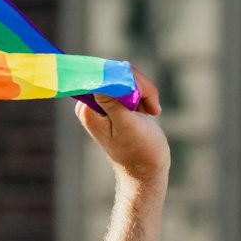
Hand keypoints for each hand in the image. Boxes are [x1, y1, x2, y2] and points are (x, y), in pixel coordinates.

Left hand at [75, 66, 169, 188]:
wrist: (147, 169)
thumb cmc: (140, 151)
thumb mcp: (127, 125)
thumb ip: (112, 101)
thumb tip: (100, 77)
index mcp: (88, 109)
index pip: (106, 74)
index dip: (128, 80)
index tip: (141, 100)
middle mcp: (91, 102)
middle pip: (117, 72)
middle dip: (140, 87)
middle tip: (152, 109)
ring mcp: (102, 101)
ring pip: (127, 76)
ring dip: (145, 92)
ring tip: (150, 113)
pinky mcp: (115, 100)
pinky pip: (131, 83)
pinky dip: (145, 95)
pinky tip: (147, 112)